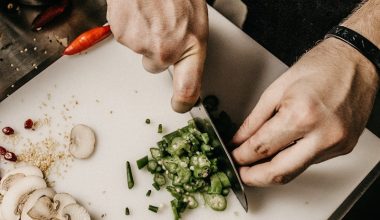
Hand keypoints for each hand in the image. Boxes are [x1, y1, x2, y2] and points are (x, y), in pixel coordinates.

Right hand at [106, 0, 207, 112]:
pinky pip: (125, 36)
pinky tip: (139, 9)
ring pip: (139, 49)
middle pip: (155, 66)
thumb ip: (188, 46)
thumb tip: (181, 62)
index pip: (188, 89)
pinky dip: (130, 25)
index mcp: (191, 45)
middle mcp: (165, 50)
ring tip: (151, 12)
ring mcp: (141, 44)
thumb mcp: (195, 19)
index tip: (180, 105)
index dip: (183, 102)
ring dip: (143, 34)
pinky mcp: (121, 34)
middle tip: (162, 27)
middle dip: (156, 51)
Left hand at [231, 38, 378, 186]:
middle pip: (280, 172)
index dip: (241, 156)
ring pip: (295, 171)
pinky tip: (282, 152)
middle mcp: (322, 134)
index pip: (262, 148)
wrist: (356, 61)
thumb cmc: (320, 67)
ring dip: (272, 171)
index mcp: (301, 115)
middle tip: (241, 172)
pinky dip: (291, 160)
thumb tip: (239, 140)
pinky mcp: (343, 148)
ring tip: (256, 164)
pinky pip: (310, 162)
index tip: (233, 157)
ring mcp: (335, 144)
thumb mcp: (276, 89)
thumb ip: (254, 120)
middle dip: (254, 177)